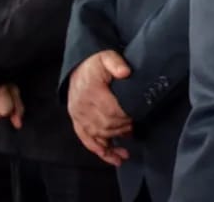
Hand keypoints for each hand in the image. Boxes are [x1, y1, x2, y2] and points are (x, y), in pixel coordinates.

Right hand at [67, 50, 132, 165]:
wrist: (78, 66)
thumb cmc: (95, 63)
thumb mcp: (107, 56)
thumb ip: (116, 63)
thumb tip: (125, 72)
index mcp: (91, 91)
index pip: (110, 110)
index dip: (125, 117)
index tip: (136, 117)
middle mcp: (82, 106)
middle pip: (104, 125)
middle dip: (121, 130)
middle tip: (134, 129)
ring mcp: (77, 116)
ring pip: (95, 136)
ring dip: (111, 146)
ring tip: (125, 153)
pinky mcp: (76, 122)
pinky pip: (86, 140)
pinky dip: (99, 150)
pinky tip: (112, 157)